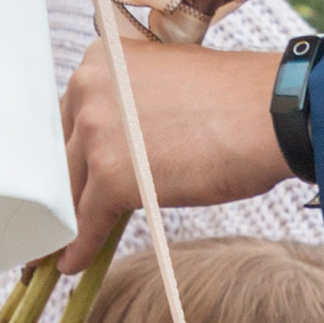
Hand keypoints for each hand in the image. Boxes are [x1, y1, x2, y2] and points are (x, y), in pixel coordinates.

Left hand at [59, 36, 286, 265]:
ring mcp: (95, 130)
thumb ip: (134, 105)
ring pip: (69, 187)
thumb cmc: (237, 103)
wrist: (267, 116)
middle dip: (63, 185)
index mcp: (99, 58)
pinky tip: (70, 264)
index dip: (75, 151)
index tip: (73, 175)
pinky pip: (85, 219)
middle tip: (58, 213)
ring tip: (56, 245)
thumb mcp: (167, 84)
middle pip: (63, 150)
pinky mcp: (110, 174)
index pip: (72, 113)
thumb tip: (129, 147)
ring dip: (64, 220)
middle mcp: (87, 86)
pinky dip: (77, 247)